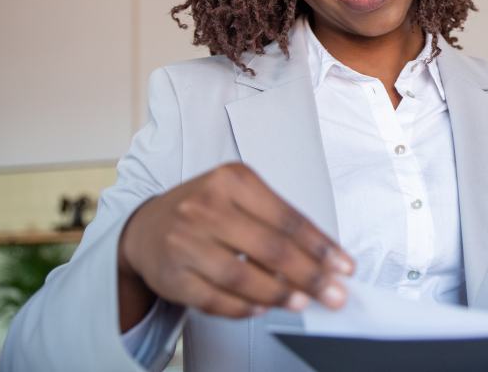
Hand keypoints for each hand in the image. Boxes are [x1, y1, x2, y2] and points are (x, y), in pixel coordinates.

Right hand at [116, 163, 353, 330]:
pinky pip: (215, 299)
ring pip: (242, 276)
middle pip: (270, 248)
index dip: (320, 246)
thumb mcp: (240, 196)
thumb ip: (277, 223)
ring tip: (302, 302)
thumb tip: (322, 259)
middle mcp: (206, 207)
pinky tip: (263, 307)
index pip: (287, 218)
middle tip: (333, 293)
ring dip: (279, 294)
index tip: (343, 266)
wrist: (145, 227)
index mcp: (232, 180)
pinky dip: (243, 307)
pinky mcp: (172, 275)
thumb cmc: (204, 209)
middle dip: (309, 275)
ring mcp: (185, 242)